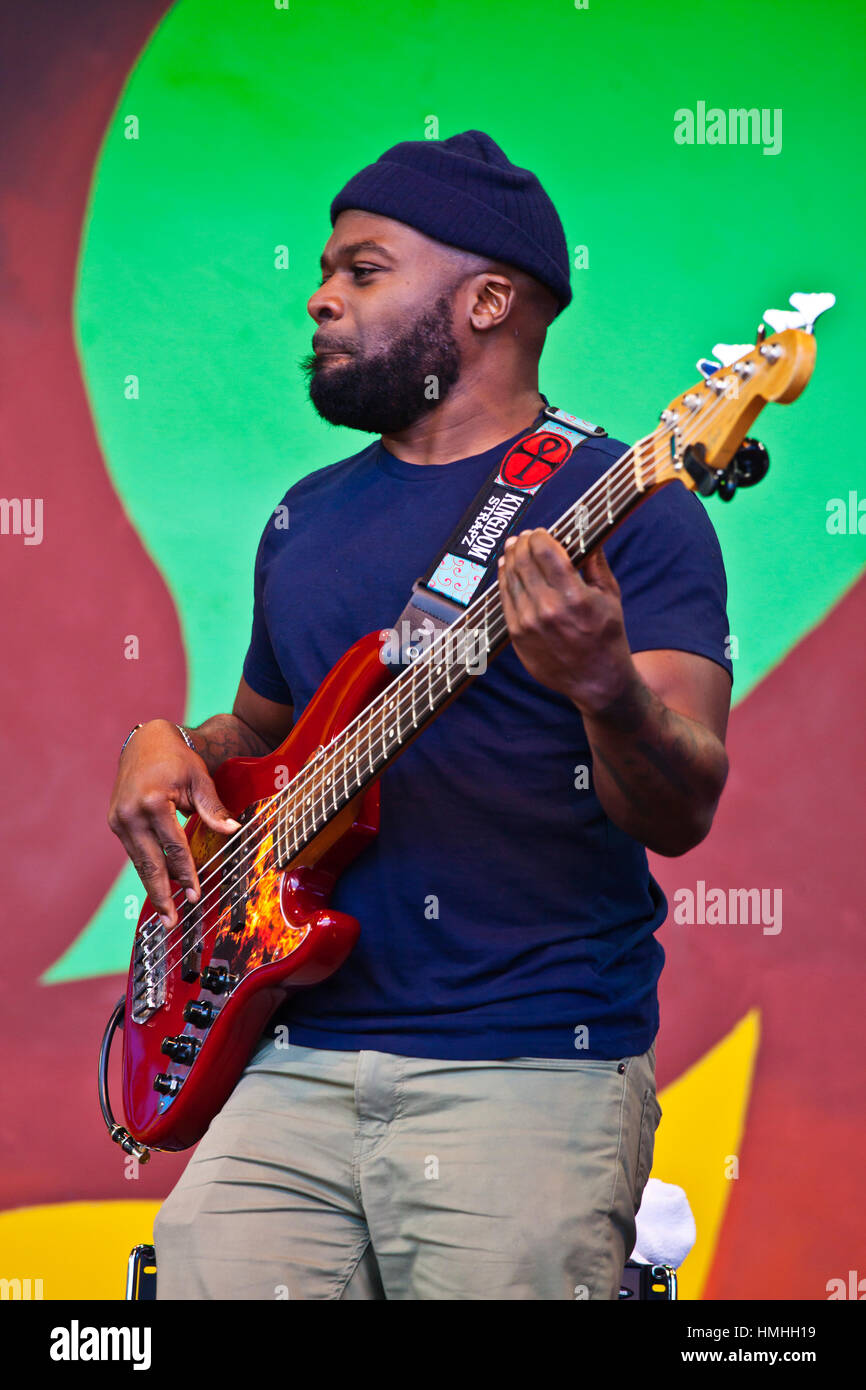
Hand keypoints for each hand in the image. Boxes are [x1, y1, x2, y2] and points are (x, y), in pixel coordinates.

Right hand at [108, 719, 240, 926]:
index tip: (195, 896)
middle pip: (149, 863)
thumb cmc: (177, 759)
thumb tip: (233, 830)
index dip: (186, 874)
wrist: (146, 741)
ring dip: (153, 887)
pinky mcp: (116, 822)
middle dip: (162, 894)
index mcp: (152, 802)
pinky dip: (147, 869)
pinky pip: (135, 852)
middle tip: (172, 921)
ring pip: (140, 862)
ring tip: (166, 912)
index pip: (174, 848)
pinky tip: (159, 885)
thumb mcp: (199, 779)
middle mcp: (130, 814)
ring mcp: (119, 819)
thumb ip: (213, 808)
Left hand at [497, 529, 636, 714]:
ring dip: (510, 558)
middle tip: (524, 537)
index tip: (540, 532)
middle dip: (522, 544)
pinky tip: (507, 570)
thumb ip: (595, 563)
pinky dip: (504, 580)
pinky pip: (505, 599)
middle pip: (524, 561)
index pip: (546, 551)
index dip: (539, 536)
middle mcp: (548, 609)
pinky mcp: (517, 635)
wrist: (596, 681)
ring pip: (510, 578)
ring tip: (513, 549)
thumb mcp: (610, 597)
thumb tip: (587, 535)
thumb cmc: (607, 637)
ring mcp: (528, 623)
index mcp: (574, 597)